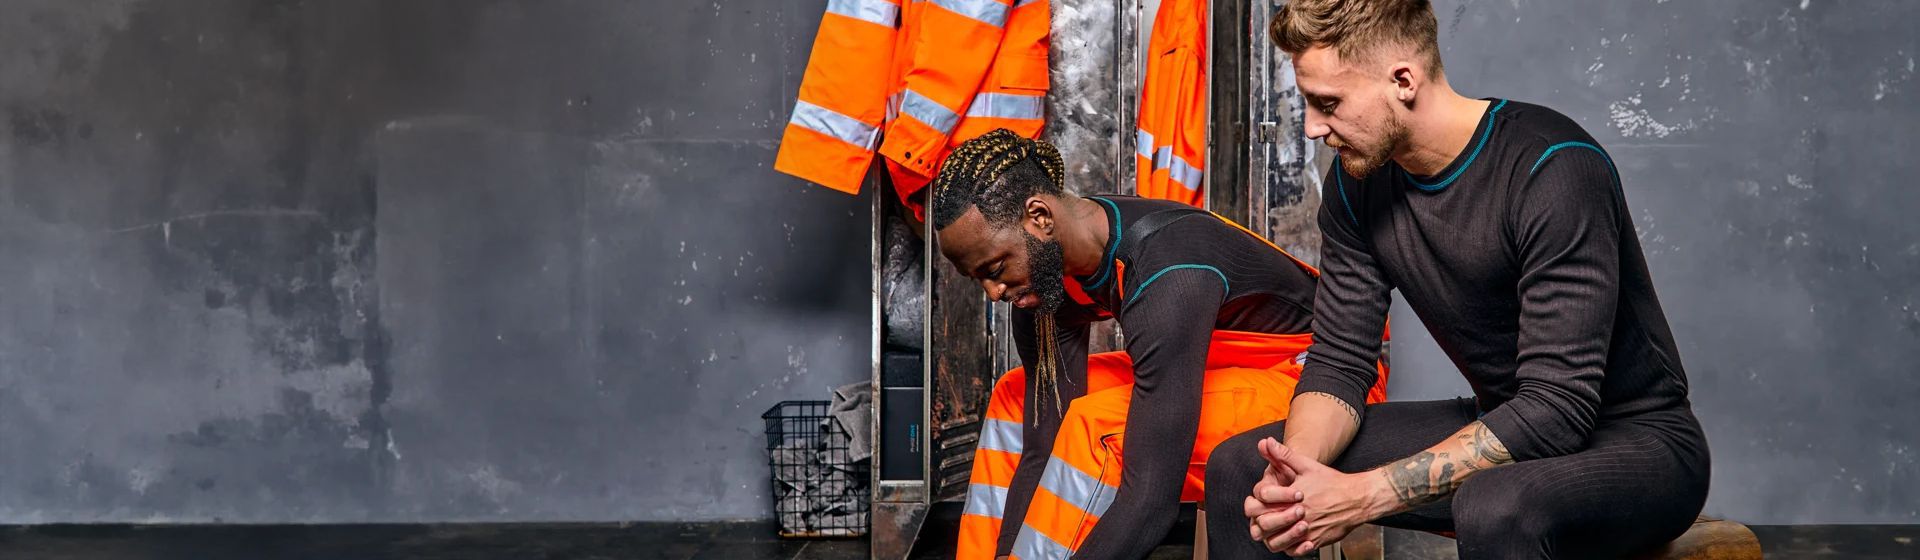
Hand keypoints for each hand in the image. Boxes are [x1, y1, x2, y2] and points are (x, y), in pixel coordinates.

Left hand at [1249, 438, 1386, 555]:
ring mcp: (1307, 531)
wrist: (1357, 498)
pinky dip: (1289, 548)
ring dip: (1273, 536)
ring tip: (1275, 530)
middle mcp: (1297, 515)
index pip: (1262, 504)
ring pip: (1277, 542)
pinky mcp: (1317, 541)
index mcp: (1291, 497)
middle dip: (1263, 520)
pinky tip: (1291, 539)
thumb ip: (1283, 455)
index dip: (1258, 503)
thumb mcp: (1306, 465)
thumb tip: (1266, 442)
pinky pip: (1295, 551)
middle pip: (1266, 525)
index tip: (1262, 501)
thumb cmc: (1332, 482)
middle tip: (1266, 516)